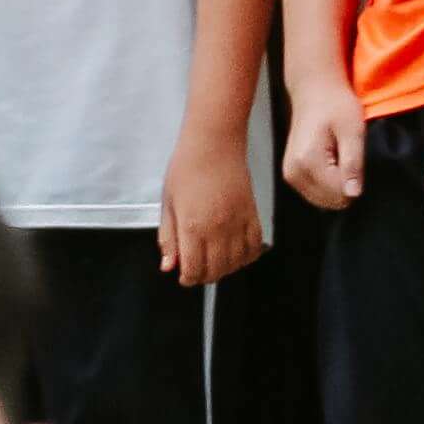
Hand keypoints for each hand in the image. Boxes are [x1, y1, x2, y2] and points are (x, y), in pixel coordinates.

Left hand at [160, 138, 263, 283]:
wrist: (213, 145)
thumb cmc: (186, 169)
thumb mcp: (167, 205)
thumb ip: (168, 238)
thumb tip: (168, 266)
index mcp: (192, 227)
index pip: (193, 269)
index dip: (188, 278)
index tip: (184, 276)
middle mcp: (218, 228)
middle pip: (216, 270)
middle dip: (204, 277)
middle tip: (196, 272)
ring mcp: (238, 222)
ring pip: (237, 262)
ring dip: (225, 269)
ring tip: (214, 263)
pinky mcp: (252, 214)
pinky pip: (255, 245)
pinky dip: (247, 256)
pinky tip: (236, 254)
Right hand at [282, 80, 362, 209]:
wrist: (314, 92)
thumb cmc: (336, 105)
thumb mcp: (353, 131)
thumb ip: (353, 163)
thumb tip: (353, 194)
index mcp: (307, 162)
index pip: (339, 193)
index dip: (356, 180)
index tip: (356, 157)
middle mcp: (293, 173)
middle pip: (330, 201)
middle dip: (345, 185)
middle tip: (348, 157)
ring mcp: (290, 176)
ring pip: (323, 201)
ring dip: (337, 185)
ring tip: (339, 158)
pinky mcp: (291, 175)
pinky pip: (316, 193)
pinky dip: (328, 184)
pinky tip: (331, 164)